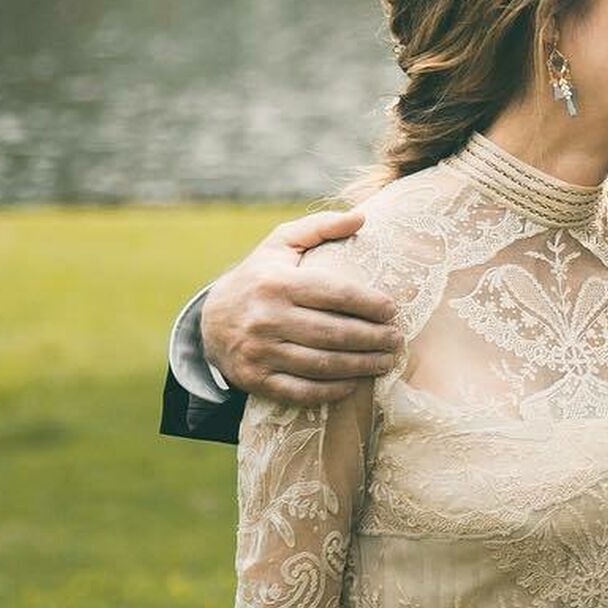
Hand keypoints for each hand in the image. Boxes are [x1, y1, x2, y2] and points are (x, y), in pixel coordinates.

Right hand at [202, 210, 402, 404]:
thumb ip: (320, 227)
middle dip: (372, 339)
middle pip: (333, 333)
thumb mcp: (281, 243)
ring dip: (360, 366)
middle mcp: (266, 318)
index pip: (334, 294)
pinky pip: (299, 390)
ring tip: (386, 361)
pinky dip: (330, 390)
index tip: (393, 310)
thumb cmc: (260, 276)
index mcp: (277, 283)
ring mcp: (259, 351)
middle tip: (397, 340)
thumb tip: (361, 216)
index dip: (369, 304)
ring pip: (321, 364)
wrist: (210, 319)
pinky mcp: (254, 379)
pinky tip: (354, 383)